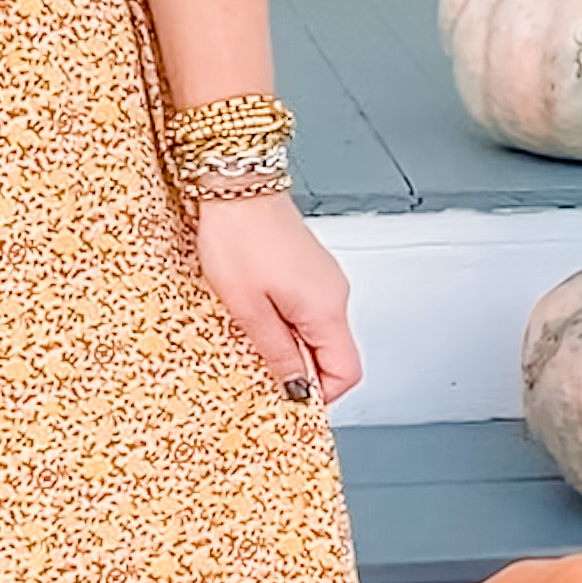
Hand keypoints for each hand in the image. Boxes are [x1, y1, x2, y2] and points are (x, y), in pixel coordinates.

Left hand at [195, 191, 359, 404]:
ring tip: (254, 332)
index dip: (319, 394)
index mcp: (326, 309)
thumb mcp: (248, 309)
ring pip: (319, 332)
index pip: (346, 373)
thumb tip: (297, 388)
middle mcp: (335, 294)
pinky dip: (288, 321)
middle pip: (334, 354)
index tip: (288, 397)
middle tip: (261, 364)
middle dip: (301, 369)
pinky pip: (308, 310)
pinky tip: (258, 311)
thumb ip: (277, 353)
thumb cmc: (238, 237)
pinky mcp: (309, 269)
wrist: (235, 185)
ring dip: (292, 344)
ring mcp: (324, 280)